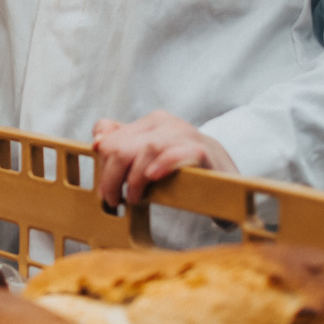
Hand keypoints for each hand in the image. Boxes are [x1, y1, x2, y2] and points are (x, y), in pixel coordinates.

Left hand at [92, 111, 237, 208]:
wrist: (226, 178)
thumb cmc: (183, 170)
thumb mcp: (150, 159)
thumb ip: (123, 145)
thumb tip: (97, 140)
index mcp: (150, 123)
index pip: (111, 139)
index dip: (102, 165)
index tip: (104, 190)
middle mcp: (165, 123)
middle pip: (122, 146)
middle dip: (111, 177)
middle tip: (113, 201)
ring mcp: (184, 134)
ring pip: (145, 149)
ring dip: (133, 179)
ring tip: (133, 198)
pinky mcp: (201, 150)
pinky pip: (176, 153)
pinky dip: (161, 165)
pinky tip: (152, 178)